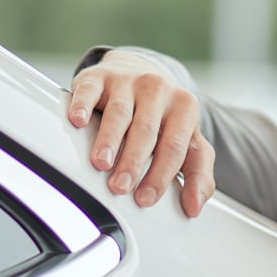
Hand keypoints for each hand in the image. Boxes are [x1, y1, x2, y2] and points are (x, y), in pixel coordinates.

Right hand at [68, 50, 214, 217]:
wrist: (141, 70)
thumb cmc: (163, 116)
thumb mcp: (189, 141)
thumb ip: (198, 174)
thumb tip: (194, 207)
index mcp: (184, 108)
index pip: (174, 146)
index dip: (160, 174)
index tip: (145, 198)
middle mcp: (158, 90)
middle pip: (146, 131)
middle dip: (133, 162)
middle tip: (121, 187)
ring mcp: (128, 81)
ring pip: (119, 113)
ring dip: (109, 140)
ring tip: (101, 163)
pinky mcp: (99, 77)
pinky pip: (90, 90)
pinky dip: (83, 105)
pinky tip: (78, 121)